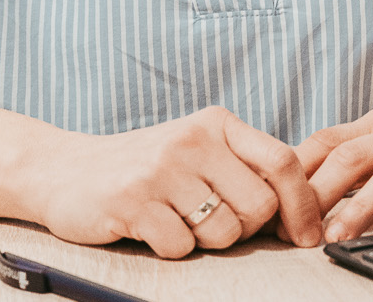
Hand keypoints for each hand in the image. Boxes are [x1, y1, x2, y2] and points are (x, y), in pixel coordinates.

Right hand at [23, 106, 323, 257]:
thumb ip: (244, 168)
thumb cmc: (144, 167)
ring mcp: (161, 168)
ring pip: (223, 231)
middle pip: (259, 206)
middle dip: (244, 229)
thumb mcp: (198, 151)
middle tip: (211, 221)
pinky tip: (149, 227)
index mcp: (217, 123)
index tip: (308, 234)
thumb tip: (305, 209)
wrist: (65, 170)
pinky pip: (181, 247)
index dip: (304, 203)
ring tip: (176, 218)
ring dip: (205, 240)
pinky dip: (170, 248)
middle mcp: (192, 139)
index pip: (283, 160)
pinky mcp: (133, 201)